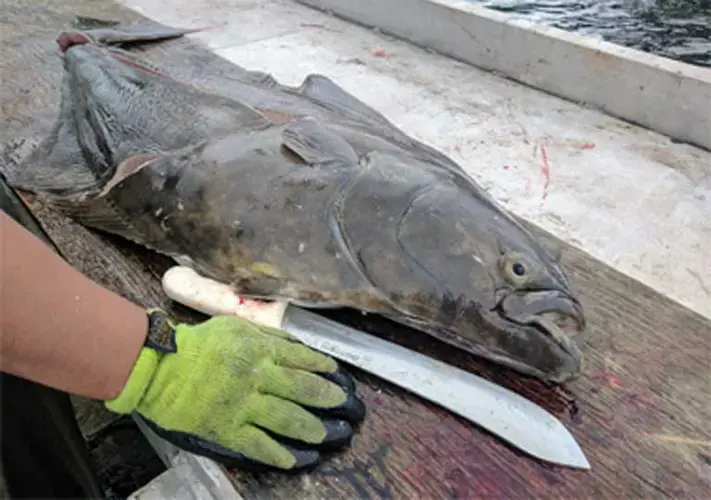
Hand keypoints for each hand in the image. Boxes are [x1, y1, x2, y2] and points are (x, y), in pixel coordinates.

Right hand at [105, 310, 365, 471]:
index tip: (339, 376)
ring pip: (288, 419)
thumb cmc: (198, 344)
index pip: (303, 359)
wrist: (160, 369)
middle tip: (348, 408)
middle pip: (303, 390)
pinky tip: (299, 459)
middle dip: (330, 399)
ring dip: (314, 429)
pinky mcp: (227, 429)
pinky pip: (259, 445)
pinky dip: (281, 454)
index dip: (325, 369)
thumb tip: (299, 347)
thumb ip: (268, 335)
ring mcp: (243, 406)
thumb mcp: (236, 326)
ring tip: (331, 435)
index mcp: (260, 349)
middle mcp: (257, 377)